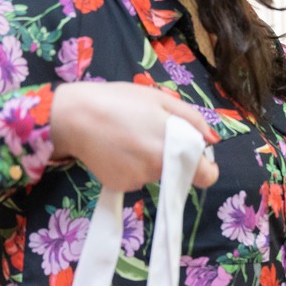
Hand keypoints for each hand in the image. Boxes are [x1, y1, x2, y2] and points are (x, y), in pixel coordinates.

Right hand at [49, 83, 219, 191]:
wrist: (73, 117)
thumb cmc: (119, 101)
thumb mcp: (161, 99)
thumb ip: (192, 120)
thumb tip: (212, 141)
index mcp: (176, 146)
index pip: (206, 176)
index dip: (205, 168)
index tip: (197, 158)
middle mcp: (161, 168)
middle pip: (178, 171)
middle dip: (171, 157)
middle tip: (150, 134)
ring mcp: (139, 180)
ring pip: (154, 174)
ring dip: (149, 160)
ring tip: (128, 136)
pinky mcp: (120, 186)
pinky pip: (134, 179)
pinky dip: (130, 167)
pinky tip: (115, 148)